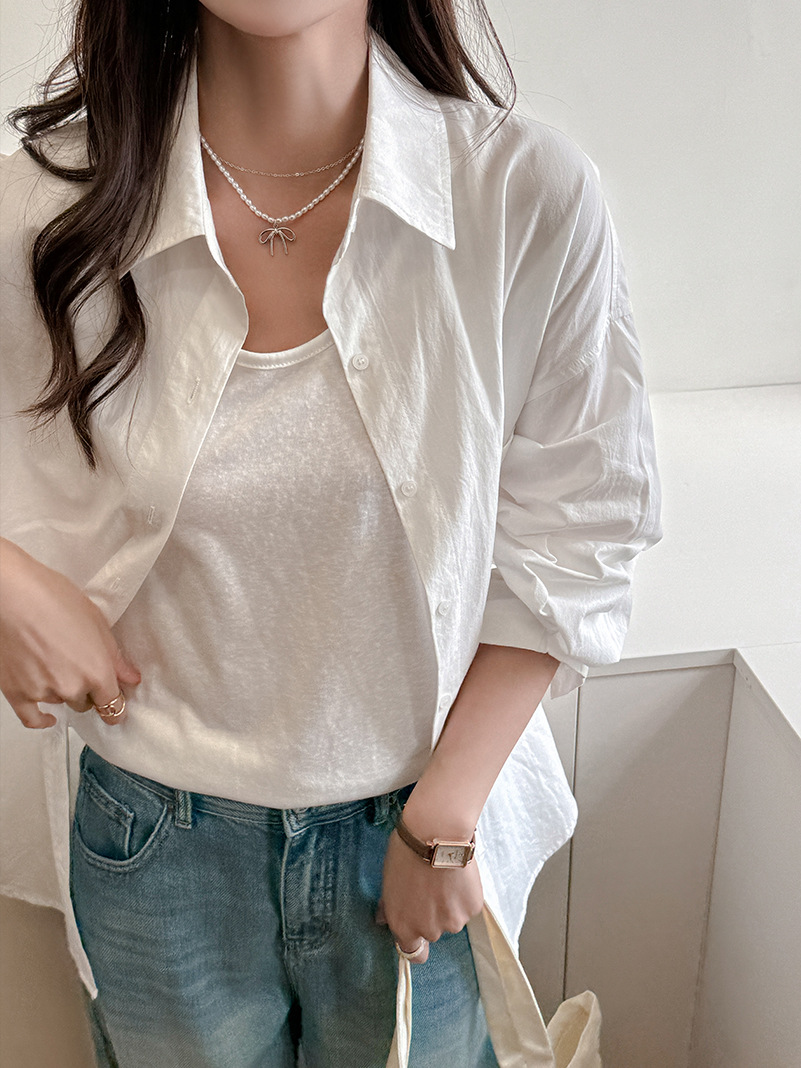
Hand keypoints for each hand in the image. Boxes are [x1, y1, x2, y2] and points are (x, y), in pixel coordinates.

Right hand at [0, 539, 139, 728]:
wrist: (12, 594)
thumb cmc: (52, 598)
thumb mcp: (96, 622)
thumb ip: (115, 656)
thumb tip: (130, 677)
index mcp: (97, 672)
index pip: (113, 704)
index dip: (116, 705)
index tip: (117, 707)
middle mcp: (72, 687)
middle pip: (87, 703)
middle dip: (88, 690)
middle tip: (81, 668)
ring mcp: (43, 692)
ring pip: (62, 703)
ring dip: (63, 691)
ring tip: (57, 663)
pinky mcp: (17, 693)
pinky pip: (32, 719)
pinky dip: (42, 720)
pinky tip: (49, 718)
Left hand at [375, 818, 483, 964]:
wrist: (436, 834)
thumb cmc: (407, 853)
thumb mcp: (388, 881)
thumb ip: (389, 906)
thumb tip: (382, 920)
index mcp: (404, 926)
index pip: (413, 952)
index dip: (416, 941)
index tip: (418, 928)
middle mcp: (428, 930)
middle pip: (433, 931)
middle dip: (432, 914)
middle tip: (430, 887)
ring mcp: (452, 921)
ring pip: (452, 918)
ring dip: (450, 905)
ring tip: (445, 878)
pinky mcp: (471, 909)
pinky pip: (468, 907)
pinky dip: (464, 896)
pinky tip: (457, 875)